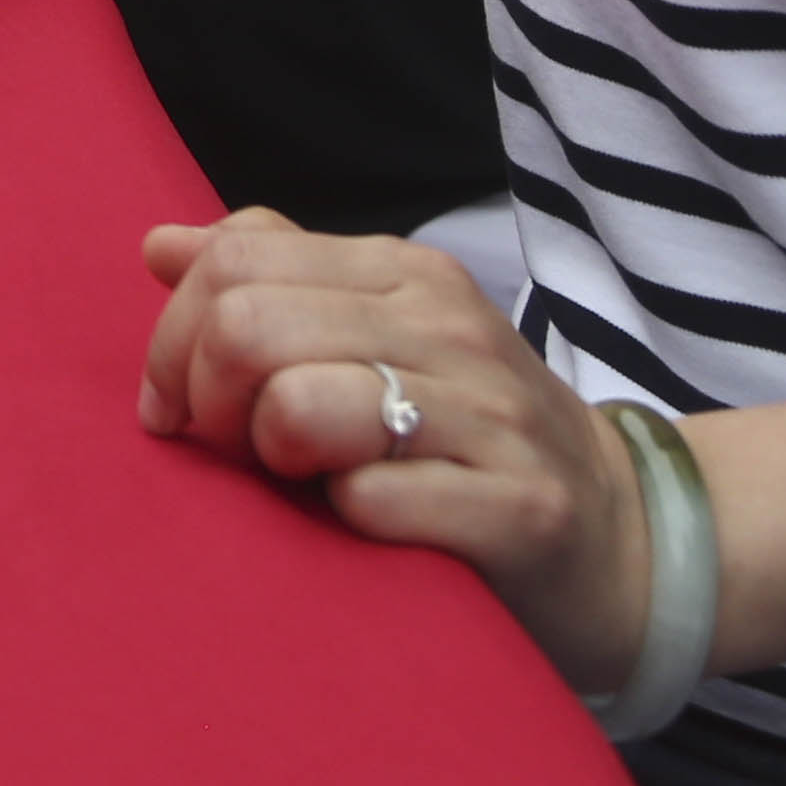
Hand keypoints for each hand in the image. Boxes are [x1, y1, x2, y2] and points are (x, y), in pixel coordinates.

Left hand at [138, 210, 657, 690]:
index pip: (234, 260)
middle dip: (207, 402)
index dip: (174, 339)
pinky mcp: (519, 508)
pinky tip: (370, 525)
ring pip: (298, 403)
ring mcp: (489, 414)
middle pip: (247, 326)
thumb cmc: (466, 439)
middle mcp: (447, 325)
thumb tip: (159, 244)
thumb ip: (271, 279)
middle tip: (237, 452)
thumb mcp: (375, 336)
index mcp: (402, 272)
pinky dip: (344, 520)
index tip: (181, 405)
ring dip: (271, 458)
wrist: (625, 541)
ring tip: (305, 483)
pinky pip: (369, 499)